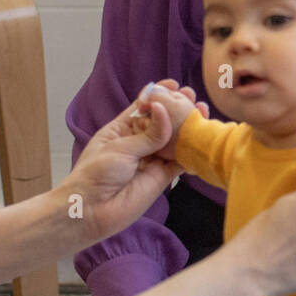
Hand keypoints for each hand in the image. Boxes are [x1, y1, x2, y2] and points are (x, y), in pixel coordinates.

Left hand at [60, 82, 208, 246]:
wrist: (92, 210)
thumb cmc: (95, 174)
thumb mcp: (120, 148)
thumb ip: (147, 134)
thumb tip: (165, 112)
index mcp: (122, 129)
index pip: (143, 107)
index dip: (158, 95)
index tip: (172, 85)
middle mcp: (139, 143)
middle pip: (163, 122)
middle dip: (178, 109)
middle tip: (191, 97)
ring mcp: (151, 160)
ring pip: (175, 141)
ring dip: (188, 128)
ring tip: (202, 112)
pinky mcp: (162, 178)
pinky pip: (180, 163)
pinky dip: (192, 153)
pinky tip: (203, 139)